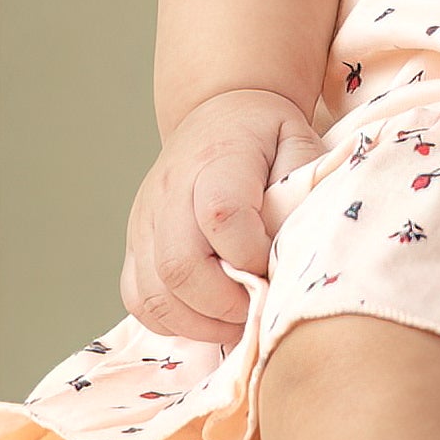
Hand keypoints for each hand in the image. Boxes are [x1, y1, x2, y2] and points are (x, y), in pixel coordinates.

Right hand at [120, 85, 319, 345]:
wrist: (216, 117)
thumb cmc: (265, 137)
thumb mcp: (298, 140)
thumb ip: (304, 185)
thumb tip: (297, 242)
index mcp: (216, 162)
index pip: (221, 216)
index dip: (251, 255)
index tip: (275, 266)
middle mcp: (171, 194)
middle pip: (180, 266)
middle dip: (226, 305)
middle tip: (259, 307)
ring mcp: (145, 223)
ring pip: (155, 294)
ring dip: (201, 323)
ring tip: (238, 319)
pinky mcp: (135, 246)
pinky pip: (140, 301)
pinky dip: (173, 321)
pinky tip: (208, 315)